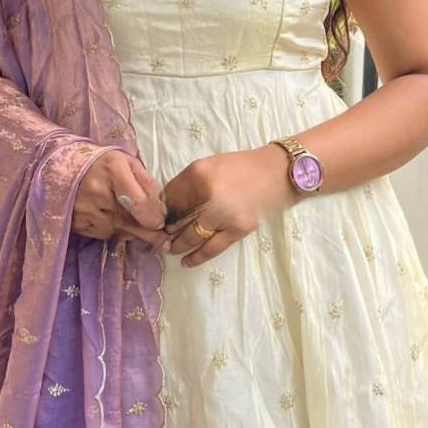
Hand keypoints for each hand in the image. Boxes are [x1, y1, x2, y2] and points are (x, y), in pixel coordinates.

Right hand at [72, 149, 170, 252]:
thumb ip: (146, 182)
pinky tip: (112, 219)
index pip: (136, 201)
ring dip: (130, 230)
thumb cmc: (102, 164)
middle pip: (128, 220)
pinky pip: (103, 234)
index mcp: (113, 169)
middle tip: (163, 242)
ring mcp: (83, 209)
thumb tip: (161, 209)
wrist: (62, 166)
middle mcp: (96, 191)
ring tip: (131, 220)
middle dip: (148, 232)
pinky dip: (113, 230)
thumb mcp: (128, 163)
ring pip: (117, 230)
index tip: (160, 224)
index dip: (151, 216)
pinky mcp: (75, 223)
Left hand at [162, 144, 299, 266]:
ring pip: (191, 236)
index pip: (169, 198)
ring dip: (177, 245)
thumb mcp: (206, 166)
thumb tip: (163, 207)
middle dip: (165, 230)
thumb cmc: (238, 167)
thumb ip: (184, 185)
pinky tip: (185, 261)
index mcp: (198, 174)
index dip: (159, 211)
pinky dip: (197, 257)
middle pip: (177, 219)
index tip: (154, 219)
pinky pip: (212, 248)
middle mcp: (209, 195)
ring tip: (169, 248)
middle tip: (158, 237)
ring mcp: (224, 215)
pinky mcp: (238, 230)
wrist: (273, 173)